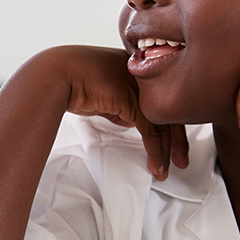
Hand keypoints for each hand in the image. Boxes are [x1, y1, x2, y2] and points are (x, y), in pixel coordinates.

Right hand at [48, 46, 188, 180]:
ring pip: (163, 122)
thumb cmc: (75, 82)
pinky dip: (155, 151)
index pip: (165, 98)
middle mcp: (145, 74)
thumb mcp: (106, 95)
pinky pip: (150, 130)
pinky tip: (156, 165)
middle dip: (178, 140)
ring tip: (165, 170)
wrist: (57, 75)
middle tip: (181, 160)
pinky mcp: (132, 99)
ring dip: (167, 151)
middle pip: (171, 109)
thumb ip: (123, 106)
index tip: (174, 144)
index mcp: (141, 68)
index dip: (172, 123)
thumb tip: (133, 121)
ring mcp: (140, 85)